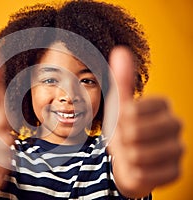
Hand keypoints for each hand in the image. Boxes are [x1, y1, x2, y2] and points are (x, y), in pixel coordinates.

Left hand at [106, 46, 183, 197]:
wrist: (129, 159)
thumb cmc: (124, 128)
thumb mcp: (119, 104)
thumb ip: (122, 80)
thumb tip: (120, 50)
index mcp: (163, 105)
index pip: (131, 112)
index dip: (119, 121)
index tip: (124, 122)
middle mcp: (176, 125)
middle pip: (133, 133)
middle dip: (121, 139)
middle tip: (125, 140)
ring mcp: (178, 150)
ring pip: (138, 155)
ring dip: (126, 157)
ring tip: (130, 153)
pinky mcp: (176, 172)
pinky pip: (144, 175)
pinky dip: (134, 173)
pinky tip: (139, 168)